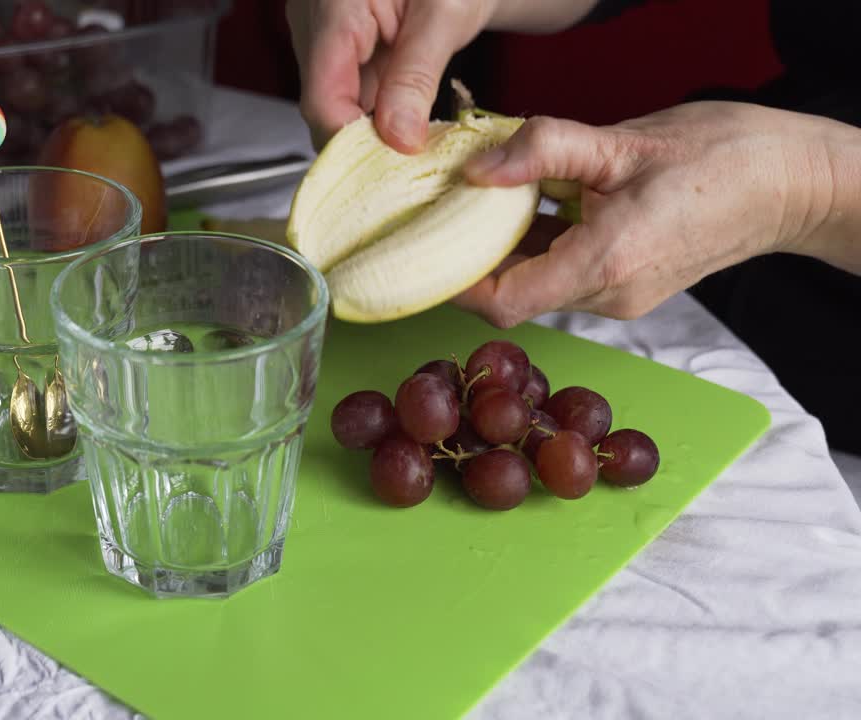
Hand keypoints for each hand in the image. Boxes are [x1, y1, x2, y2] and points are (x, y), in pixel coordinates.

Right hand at [285, 0, 496, 152]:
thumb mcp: (446, 14)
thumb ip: (417, 78)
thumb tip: (399, 139)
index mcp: (333, 5)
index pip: (322, 100)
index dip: (354, 142)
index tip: (395, 164)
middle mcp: (313, 18)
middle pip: (323, 104)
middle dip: (364, 138)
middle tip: (411, 157)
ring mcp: (320, 29)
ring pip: (333, 100)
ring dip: (371, 124)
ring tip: (414, 134)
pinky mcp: (334, 39)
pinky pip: (345, 87)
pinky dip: (374, 107)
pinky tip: (404, 113)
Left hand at [453, 101, 856, 327]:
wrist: (792, 185)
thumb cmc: (721, 158)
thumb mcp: (621, 142)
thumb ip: (544, 150)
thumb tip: (476, 168)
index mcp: (604, 263)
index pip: (503, 301)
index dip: (457, 282)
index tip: (430, 247)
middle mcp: (608, 295)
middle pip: (514, 293)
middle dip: (476, 256)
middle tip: (449, 211)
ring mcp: (619, 297)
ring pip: (538, 283)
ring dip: (509, 249)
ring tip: (491, 200)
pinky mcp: (627, 287)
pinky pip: (565, 274)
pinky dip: (540, 245)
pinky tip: (534, 205)